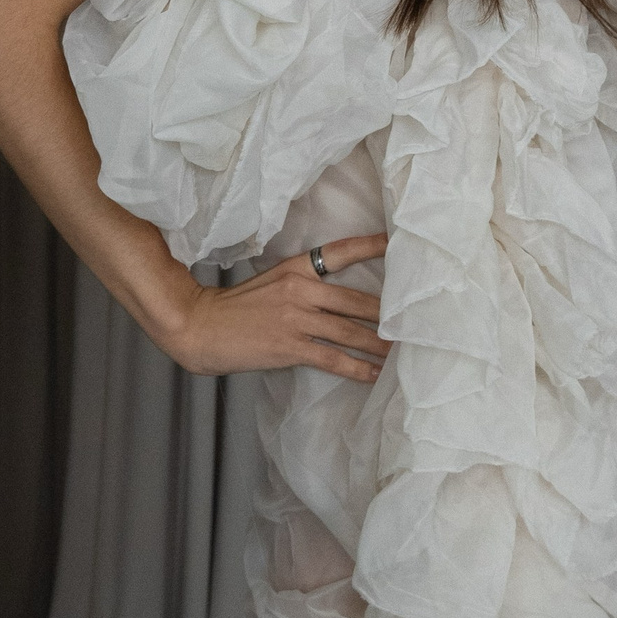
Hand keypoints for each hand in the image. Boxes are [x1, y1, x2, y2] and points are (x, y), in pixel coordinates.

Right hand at [162, 234, 389, 382]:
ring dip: (379, 344)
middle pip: (357, 300)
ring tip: (403, 352)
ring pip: (350, 331)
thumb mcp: (270, 282)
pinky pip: (333, 358)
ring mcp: (296, 318)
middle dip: (388, 314)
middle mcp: (300, 289)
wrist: (199, 326)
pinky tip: (373, 374)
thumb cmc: (236, 308)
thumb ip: (301, 285)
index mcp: (296, 268)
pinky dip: (357, 368)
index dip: (371, 246)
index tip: (396, 243)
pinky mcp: (290, 346)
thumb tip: (335, 300)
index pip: (340, 252)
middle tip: (417, 320)